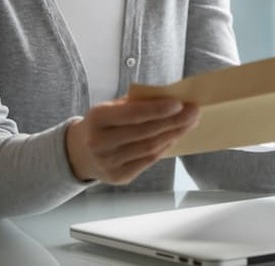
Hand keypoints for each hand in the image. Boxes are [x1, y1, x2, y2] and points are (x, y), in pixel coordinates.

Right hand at [65, 97, 199, 183]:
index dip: (157, 109)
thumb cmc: (103, 124)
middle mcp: (100, 142)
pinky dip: (164, 148)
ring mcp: (109, 163)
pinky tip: (175, 137)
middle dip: (174, 121)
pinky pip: (148, 161)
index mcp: (97, 118)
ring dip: (173, 135)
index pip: (132, 114)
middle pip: (145, 133)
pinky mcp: (118, 177)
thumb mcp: (112, 107)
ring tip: (189, 123)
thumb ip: (136, 103)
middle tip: (194, 112)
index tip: (180, 103)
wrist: (80, 152)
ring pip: (149, 148)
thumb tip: (170, 98)